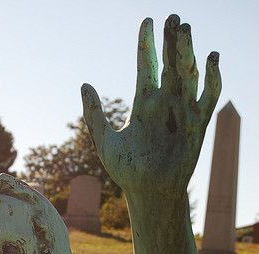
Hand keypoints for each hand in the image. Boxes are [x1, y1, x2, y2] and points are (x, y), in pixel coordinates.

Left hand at [82, 15, 220, 195]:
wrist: (148, 193)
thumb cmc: (126, 171)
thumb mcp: (105, 140)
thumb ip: (95, 113)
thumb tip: (84, 83)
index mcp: (143, 104)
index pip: (147, 66)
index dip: (147, 44)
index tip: (147, 20)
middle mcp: (165, 103)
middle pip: (171, 64)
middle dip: (172, 40)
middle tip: (173, 17)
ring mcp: (181, 112)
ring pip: (188, 74)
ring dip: (187, 51)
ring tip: (184, 28)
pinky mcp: (197, 125)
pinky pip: (207, 98)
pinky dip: (211, 79)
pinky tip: (211, 58)